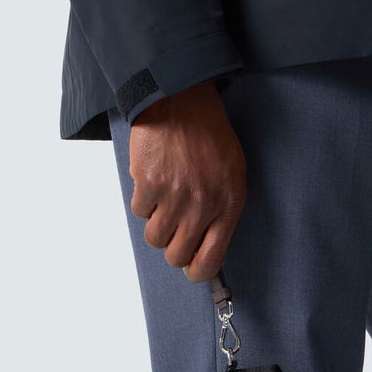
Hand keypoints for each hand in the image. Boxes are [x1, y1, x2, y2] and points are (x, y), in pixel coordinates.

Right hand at [128, 80, 246, 280]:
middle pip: (176, 255)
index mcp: (228, 205)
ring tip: (165, 199)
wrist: (182, 99)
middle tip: (174, 229)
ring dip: (157, 223)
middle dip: (173, 247)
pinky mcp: (148, 184)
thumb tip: (206, 247)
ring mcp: (174, 196)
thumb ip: (223, 211)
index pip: (210, 260)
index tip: (190, 267)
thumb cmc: (210, 137)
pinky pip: (139, 212)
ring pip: (154, 237)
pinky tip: (154, 180)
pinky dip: (144, 200)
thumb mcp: (233, 174)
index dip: (196, 271)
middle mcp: (203, 205)